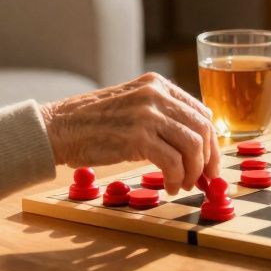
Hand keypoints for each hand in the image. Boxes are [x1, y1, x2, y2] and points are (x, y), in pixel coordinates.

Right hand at [39, 73, 218, 192]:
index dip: (212, 142)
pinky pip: (173, 162)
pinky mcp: (137, 137)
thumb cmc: (93, 123)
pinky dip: (176, 178)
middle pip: (202, 129)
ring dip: (192, 172)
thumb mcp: (133, 105)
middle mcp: (155, 95)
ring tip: (182, 184)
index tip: (211, 163)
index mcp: (157, 84)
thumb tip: (196, 145)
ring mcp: (147, 115)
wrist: (58, 127)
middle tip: (205, 179)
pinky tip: (170, 186)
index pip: (201, 112)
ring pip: (192, 146)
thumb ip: (162, 115)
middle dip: (209, 159)